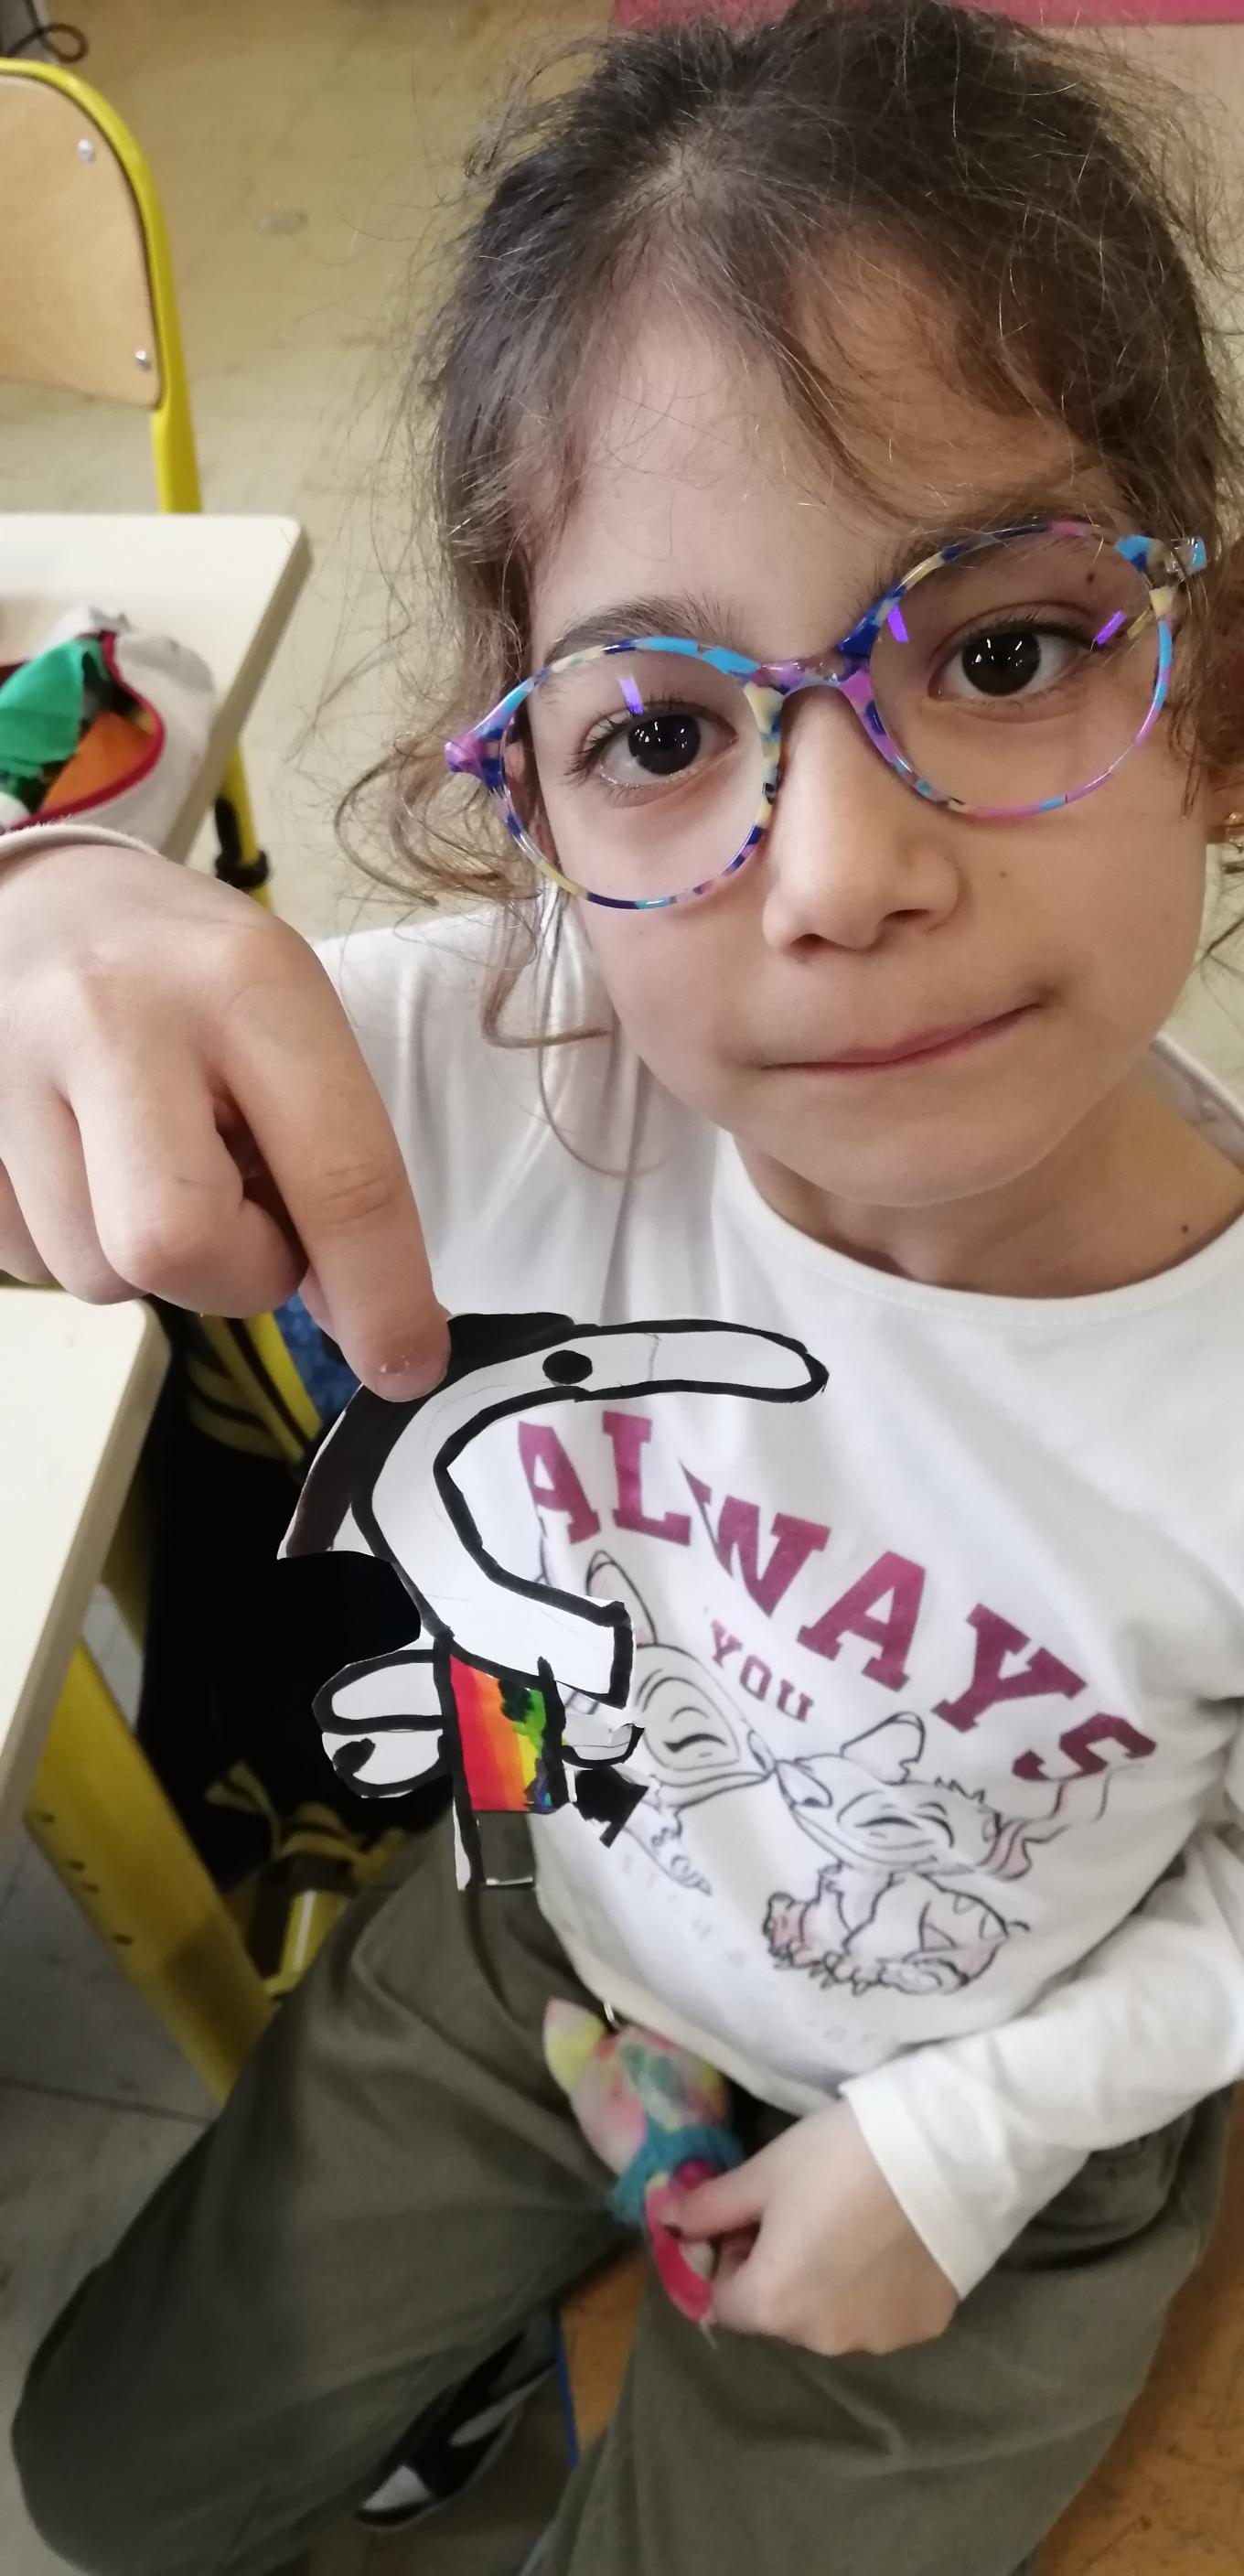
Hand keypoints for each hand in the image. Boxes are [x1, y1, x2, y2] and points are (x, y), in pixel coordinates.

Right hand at [0, 839, 447, 1395]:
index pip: (337, 1175)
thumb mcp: (283, 1015)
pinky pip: (26, 1262)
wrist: (29, 897)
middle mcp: (116, 1015)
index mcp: (244, 980)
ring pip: (97, 1272)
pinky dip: (74, 1240)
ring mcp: (7, 1066)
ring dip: (148, 1259)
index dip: (381, 1296)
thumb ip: (326, 1155)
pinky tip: (82, 1161)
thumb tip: (359, 1316)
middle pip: (176, 1244)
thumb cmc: (186, 973)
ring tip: (151, 1165)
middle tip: (248, 1228)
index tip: (406, 1365)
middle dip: (235, 1277)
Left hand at [674, 2102, 957, 2356]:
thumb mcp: (764, 2172)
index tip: (753, 2217)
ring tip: (853, 2225)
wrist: (944, 2154)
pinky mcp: (922, 2328)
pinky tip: (892, 2243)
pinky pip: (879, 2314)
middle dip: (777, 2271)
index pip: (724, 2301)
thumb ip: (710, 2206)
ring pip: (829, 2317)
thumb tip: (670, 2222)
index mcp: (772, 2304)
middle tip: (803, 2213)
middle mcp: (821, 2340)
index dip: (728, 2258)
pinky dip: (875, 2290)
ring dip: (826, 2284)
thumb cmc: (838, 2158)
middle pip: (778, 2312)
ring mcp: (877, 2340)